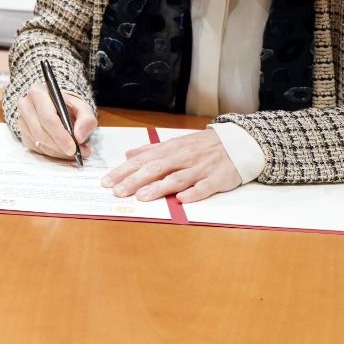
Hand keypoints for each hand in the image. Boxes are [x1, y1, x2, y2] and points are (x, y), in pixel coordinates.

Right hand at [12, 81, 96, 159]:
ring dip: (58, 151)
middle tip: (76, 153)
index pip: (47, 118)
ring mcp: (22, 121)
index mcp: (38, 93)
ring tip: (74, 151)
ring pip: (39, 142)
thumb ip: (86, 119)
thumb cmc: (68, 106)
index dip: (60, 135)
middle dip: (60, 146)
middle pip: (40, 132)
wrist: (57, 106)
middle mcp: (25, 105)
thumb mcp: (82, 107)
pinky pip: (37, 149)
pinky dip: (52, 153)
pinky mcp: (23, 134)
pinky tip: (62, 149)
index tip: (73, 148)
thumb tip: (79, 136)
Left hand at [100, 129, 240, 203]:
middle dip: (135, 180)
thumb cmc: (202, 146)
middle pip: (155, 168)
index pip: (142, 160)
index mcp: (170, 149)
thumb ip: (151, 150)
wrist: (237, 143)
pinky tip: (182, 200)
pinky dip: (193, 193)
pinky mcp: (217, 179)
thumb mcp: (175, 143)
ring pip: (177, 178)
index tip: (106, 181)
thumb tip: (128, 154)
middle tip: (117, 192)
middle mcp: (183, 158)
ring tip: (142, 196)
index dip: (124, 171)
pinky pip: (204, 187)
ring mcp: (200, 169)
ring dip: (159, 187)